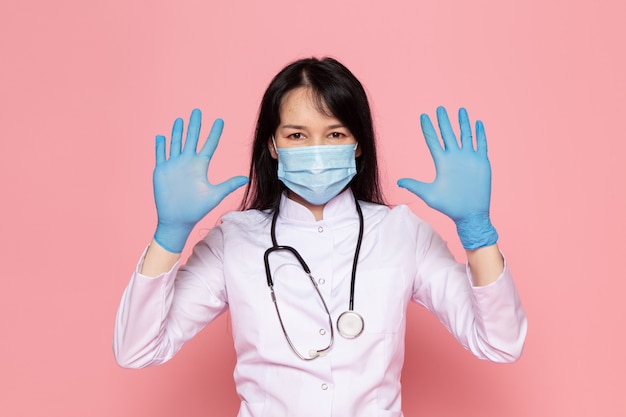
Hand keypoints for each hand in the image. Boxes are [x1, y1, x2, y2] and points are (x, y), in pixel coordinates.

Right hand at [153, 109, 248, 252]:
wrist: (177, 219)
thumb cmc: (196, 209)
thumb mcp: (215, 195)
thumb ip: (228, 185)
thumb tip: (246, 178)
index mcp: (200, 165)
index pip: (209, 145)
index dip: (214, 133)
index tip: (220, 121)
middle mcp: (187, 162)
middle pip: (191, 138)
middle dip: (194, 125)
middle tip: (197, 111)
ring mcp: (174, 165)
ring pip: (175, 143)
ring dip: (177, 132)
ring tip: (180, 119)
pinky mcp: (162, 170)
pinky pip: (160, 155)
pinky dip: (160, 145)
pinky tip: (161, 136)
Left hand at [397, 106, 497, 248]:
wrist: (469, 214)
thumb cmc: (449, 206)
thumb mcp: (429, 194)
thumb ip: (414, 185)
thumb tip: (398, 181)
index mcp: (442, 162)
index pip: (433, 140)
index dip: (428, 128)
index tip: (423, 116)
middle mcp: (455, 157)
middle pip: (448, 134)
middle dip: (444, 121)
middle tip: (440, 108)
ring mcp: (468, 159)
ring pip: (465, 135)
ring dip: (463, 123)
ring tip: (461, 110)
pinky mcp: (481, 162)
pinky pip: (481, 144)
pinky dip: (480, 133)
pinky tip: (478, 123)